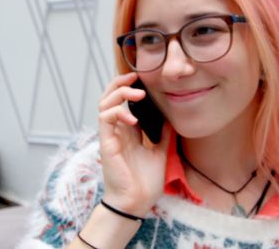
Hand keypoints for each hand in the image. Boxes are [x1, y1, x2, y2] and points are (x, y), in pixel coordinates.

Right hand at [97, 72, 169, 216]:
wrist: (137, 203)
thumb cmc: (145, 182)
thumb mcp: (160, 153)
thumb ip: (164, 135)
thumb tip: (173, 119)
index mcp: (128, 132)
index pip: (123, 102)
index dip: (129, 87)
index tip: (142, 78)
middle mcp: (117, 131)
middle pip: (109, 97)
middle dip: (119, 83)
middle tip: (134, 76)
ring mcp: (110, 136)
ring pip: (104, 103)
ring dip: (119, 94)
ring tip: (137, 94)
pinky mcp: (107, 143)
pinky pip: (105, 119)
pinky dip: (118, 113)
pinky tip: (133, 120)